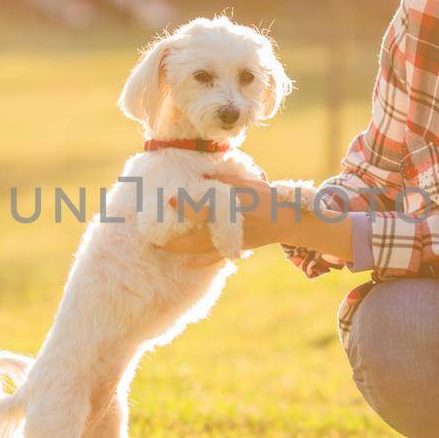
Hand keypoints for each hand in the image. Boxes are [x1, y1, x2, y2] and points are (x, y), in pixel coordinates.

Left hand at [150, 170, 279, 265]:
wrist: (286, 219)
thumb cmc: (265, 197)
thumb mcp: (245, 182)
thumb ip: (222, 178)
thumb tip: (198, 174)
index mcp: (229, 209)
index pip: (202, 207)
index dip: (184, 204)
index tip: (167, 198)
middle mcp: (226, 228)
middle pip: (193, 238)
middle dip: (172, 240)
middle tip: (152, 239)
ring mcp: (229, 242)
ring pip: (199, 250)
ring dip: (180, 251)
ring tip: (161, 249)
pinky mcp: (234, 249)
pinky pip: (213, 259)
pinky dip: (198, 261)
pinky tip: (186, 263)